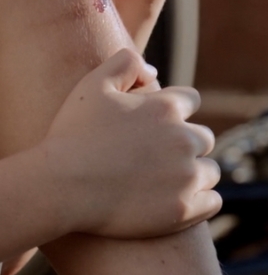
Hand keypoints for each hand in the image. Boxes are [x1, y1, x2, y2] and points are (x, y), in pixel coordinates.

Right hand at [43, 49, 220, 238]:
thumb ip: (125, 64)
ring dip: (193, 172)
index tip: (154, 123)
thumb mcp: (92, 84)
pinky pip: (212, 202)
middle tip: (155, 154)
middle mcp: (183, 139)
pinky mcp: (184, 210)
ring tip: (162, 179)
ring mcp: (186, 177)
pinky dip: (198, 200)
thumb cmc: (73, 133)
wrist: (62, 185)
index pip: (190, 100)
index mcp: (165, 107)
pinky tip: (173, 198)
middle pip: (203, 137)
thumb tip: (153, 72)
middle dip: (184, 142)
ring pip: (209, 170)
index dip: (173, 108)